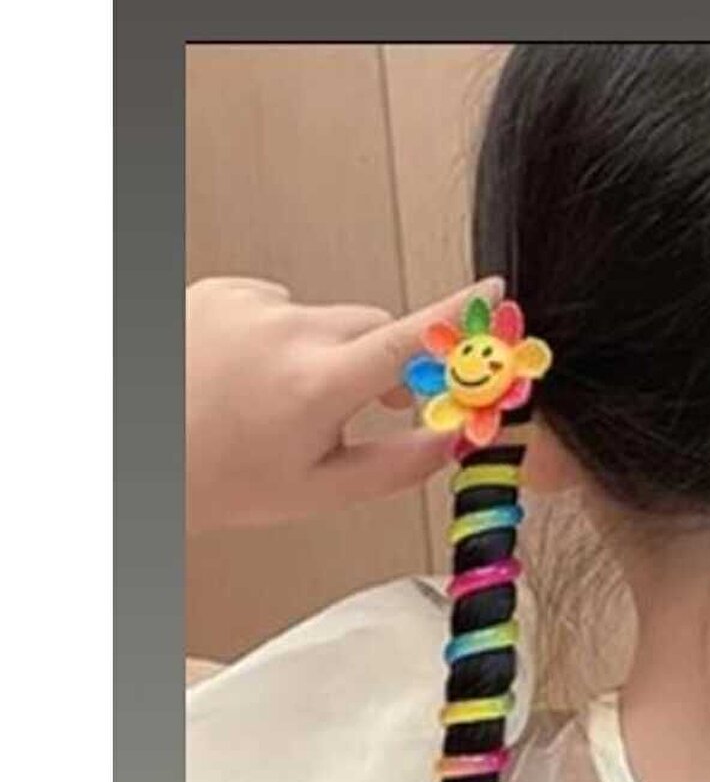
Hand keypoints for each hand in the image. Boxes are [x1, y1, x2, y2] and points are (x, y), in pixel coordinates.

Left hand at [186, 274, 500, 532]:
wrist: (140, 456)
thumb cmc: (221, 480)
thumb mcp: (320, 491)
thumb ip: (402, 465)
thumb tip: (456, 440)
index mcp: (315, 386)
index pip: (409, 339)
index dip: (461, 314)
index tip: (497, 291)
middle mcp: (284, 333)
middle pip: (374, 328)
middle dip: (378, 363)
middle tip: (354, 407)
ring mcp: (249, 305)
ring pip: (326, 318)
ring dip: (320, 351)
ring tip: (274, 397)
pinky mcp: (223, 289)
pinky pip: (280, 305)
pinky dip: (277, 335)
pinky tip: (246, 373)